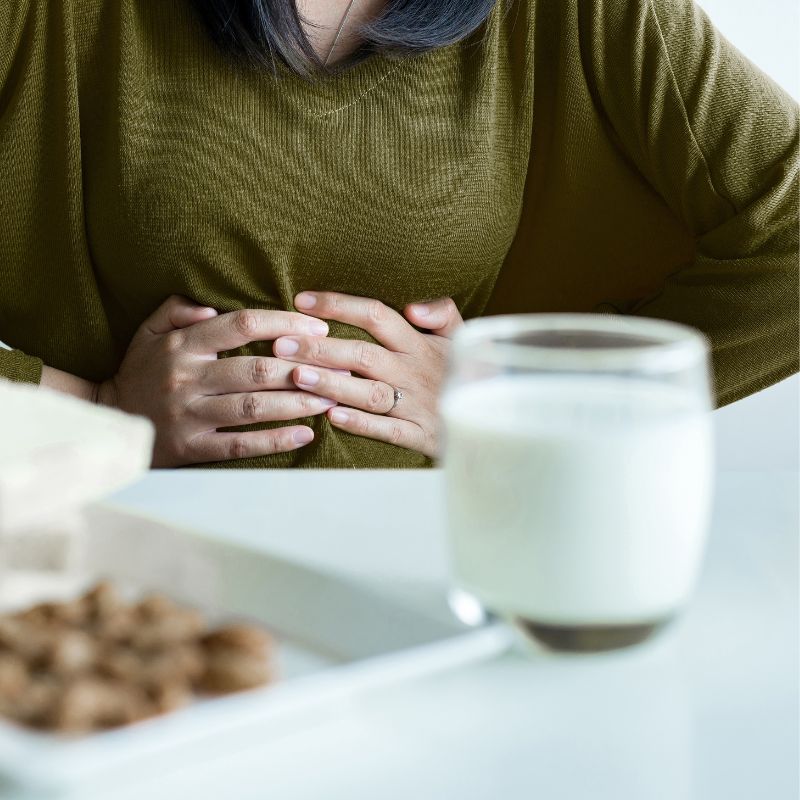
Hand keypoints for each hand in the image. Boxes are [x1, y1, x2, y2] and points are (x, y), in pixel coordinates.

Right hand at [97, 295, 339, 466]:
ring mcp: (190, 415)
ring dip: (298, 403)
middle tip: (340, 368)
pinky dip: (276, 440)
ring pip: (254, 407)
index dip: (284, 324)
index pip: (242, 325)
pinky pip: (241, 444)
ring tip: (332, 399)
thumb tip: (210, 304)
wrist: (109, 420)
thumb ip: (176, 309)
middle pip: (257, 368)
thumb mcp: (149, 332)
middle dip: (304, 367)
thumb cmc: (140, 371)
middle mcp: (187, 378)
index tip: (318, 328)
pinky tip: (307, 434)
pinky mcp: (192, 448)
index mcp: (183, 345)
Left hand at [272, 292, 463, 457]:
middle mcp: (416, 371)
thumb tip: (413, 306)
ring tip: (298, 377)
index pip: (376, 316)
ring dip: (334, 384)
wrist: (497, 416)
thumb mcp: (463, 336)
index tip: (302, 302)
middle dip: (320, 348)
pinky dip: (361, 424)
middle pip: (363, 354)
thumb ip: (442, 312)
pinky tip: (331, 417)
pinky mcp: (423, 436)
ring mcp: (418, 404)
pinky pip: (388, 430)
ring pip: (370, 393)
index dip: (339, 306)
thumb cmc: (469, 371)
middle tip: (281, 345)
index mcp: (422, 344)